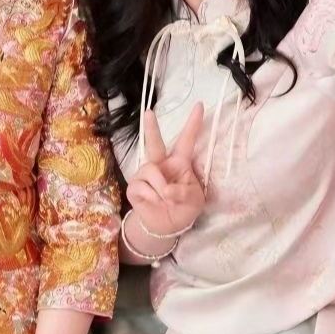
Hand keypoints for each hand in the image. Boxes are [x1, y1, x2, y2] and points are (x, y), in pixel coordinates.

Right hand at [126, 104, 204, 239]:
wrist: (166, 227)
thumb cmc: (183, 208)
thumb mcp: (195, 201)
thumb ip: (185, 191)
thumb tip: (166, 189)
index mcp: (179, 163)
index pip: (187, 141)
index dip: (193, 124)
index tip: (200, 105)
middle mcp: (160, 164)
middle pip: (154, 143)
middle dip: (151, 128)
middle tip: (149, 112)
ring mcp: (145, 173)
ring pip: (151, 170)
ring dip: (162, 188)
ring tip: (166, 199)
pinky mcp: (134, 186)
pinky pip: (142, 186)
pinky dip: (152, 197)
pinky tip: (155, 202)